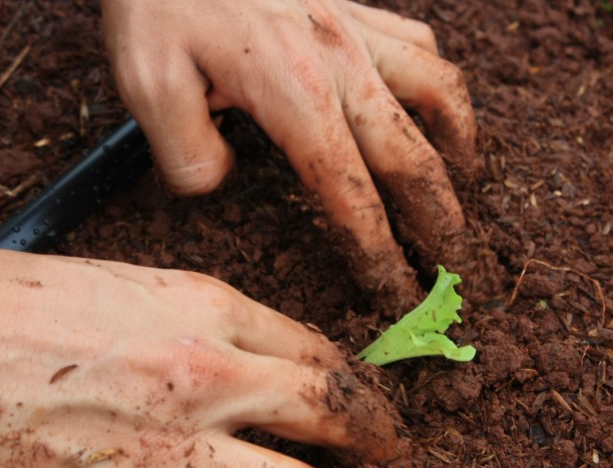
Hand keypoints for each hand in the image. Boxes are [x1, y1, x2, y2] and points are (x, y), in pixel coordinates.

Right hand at [0, 246, 415, 467]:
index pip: (325, 354)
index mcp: (207, 308)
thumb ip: (190, 316)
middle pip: (339, 417)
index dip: (361, 391)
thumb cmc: (4, 297)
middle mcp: (208, 375)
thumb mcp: (123, 281)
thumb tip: (236, 353)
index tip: (367, 413)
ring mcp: (171, 450)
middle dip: (384, 450)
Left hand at [101, 0, 477, 311]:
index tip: (396, 293)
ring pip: (438, 94)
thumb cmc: (155, 2)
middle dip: (438, 221)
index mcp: (293, 92)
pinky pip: (418, 45)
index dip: (378, 252)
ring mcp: (354, 29)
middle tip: (453, 265)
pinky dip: (438, 85)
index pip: (351, 193)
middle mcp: (340, 62)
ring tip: (464, 189)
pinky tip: (434, 109)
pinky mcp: (353, 6)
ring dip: (459, 150)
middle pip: (413, 157)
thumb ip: (189, 152)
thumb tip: (220, 185)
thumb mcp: (148, 83)